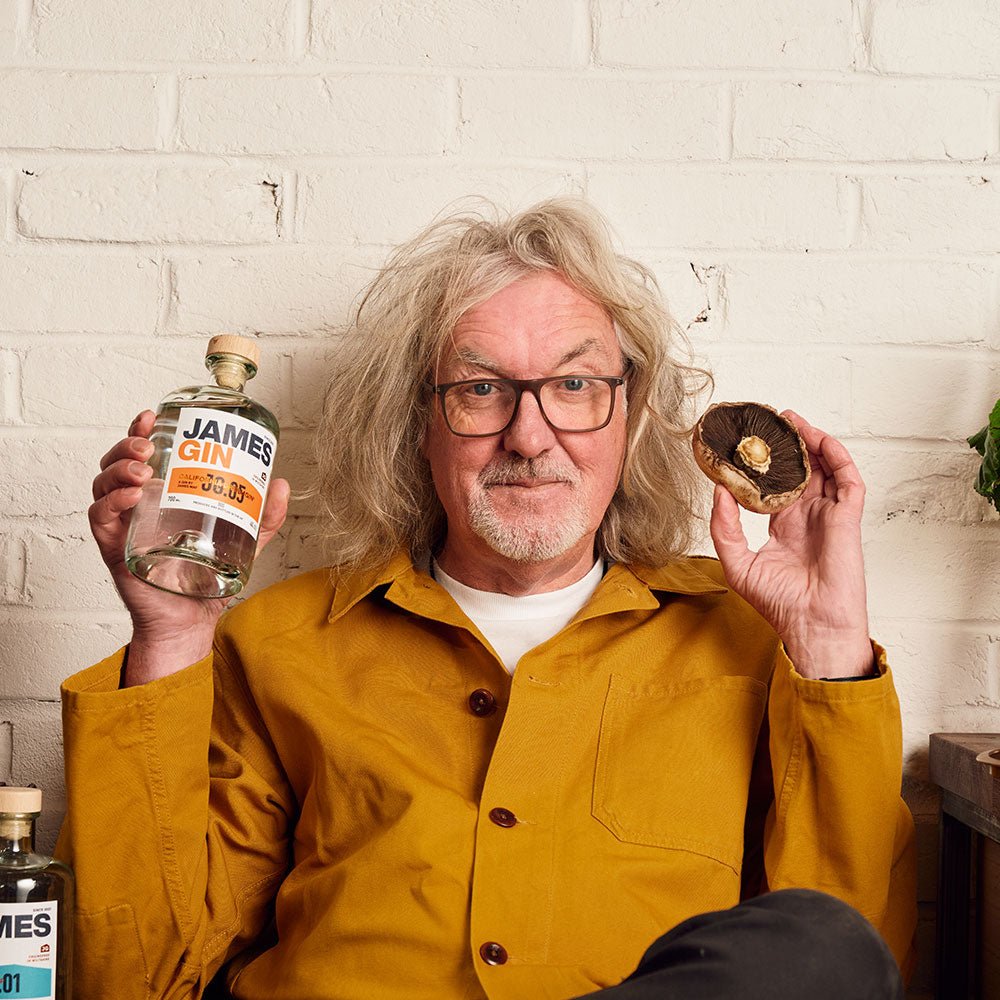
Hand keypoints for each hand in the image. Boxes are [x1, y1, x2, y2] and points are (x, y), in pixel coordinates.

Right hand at [89, 410, 289, 684]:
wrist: (191, 620)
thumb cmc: (208, 579)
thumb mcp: (245, 541)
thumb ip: (265, 517)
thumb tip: (282, 484)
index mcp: (164, 494)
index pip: (146, 453)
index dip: (144, 430)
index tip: (155, 415)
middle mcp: (139, 504)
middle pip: (119, 461)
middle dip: (129, 444)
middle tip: (150, 446)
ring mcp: (123, 524)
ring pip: (104, 483)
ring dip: (119, 468)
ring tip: (143, 470)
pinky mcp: (114, 547)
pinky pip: (100, 517)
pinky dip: (111, 502)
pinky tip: (132, 498)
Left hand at [708, 411, 873, 679]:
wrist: (810, 626)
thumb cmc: (779, 604)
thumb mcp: (737, 562)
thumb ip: (724, 527)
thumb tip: (718, 490)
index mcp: (783, 526)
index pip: (774, 484)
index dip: (763, 463)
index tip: (746, 443)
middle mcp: (806, 517)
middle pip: (801, 469)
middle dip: (788, 444)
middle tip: (771, 420)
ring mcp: (828, 516)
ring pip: (825, 468)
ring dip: (812, 442)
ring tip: (793, 420)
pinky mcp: (847, 519)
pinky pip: (848, 480)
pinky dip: (837, 457)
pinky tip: (819, 440)